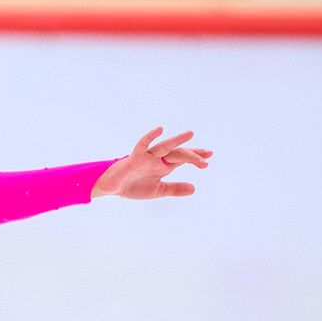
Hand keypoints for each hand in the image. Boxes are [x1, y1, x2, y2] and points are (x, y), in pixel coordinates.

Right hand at [91, 127, 211, 199]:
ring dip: (177, 140)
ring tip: (191, 134)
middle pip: (177, 154)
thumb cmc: (133, 187)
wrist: (112, 189)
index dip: (195, 157)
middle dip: (192, 154)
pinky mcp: (134, 158)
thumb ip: (174, 189)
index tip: (209, 157)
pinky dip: (150, 137)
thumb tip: (194, 188)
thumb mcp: (157, 191)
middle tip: (207, 155)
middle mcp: (157, 159)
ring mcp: (146, 157)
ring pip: (164, 147)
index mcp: (163, 167)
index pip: (182, 159)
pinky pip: (143, 145)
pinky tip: (160, 129)